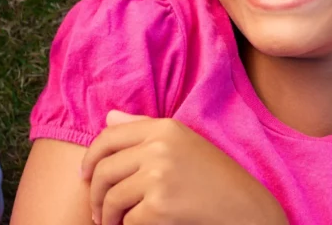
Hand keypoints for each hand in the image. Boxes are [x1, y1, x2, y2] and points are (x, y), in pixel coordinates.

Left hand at [80, 111, 288, 224]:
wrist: (246, 209)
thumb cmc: (216, 179)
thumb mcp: (183, 143)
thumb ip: (144, 128)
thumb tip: (108, 117)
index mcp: (164, 127)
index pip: (108, 136)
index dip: (90, 158)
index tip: (85, 176)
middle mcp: (159, 146)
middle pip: (103, 169)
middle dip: (95, 195)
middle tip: (98, 213)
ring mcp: (159, 175)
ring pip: (111, 198)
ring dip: (107, 217)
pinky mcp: (160, 206)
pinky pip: (127, 220)